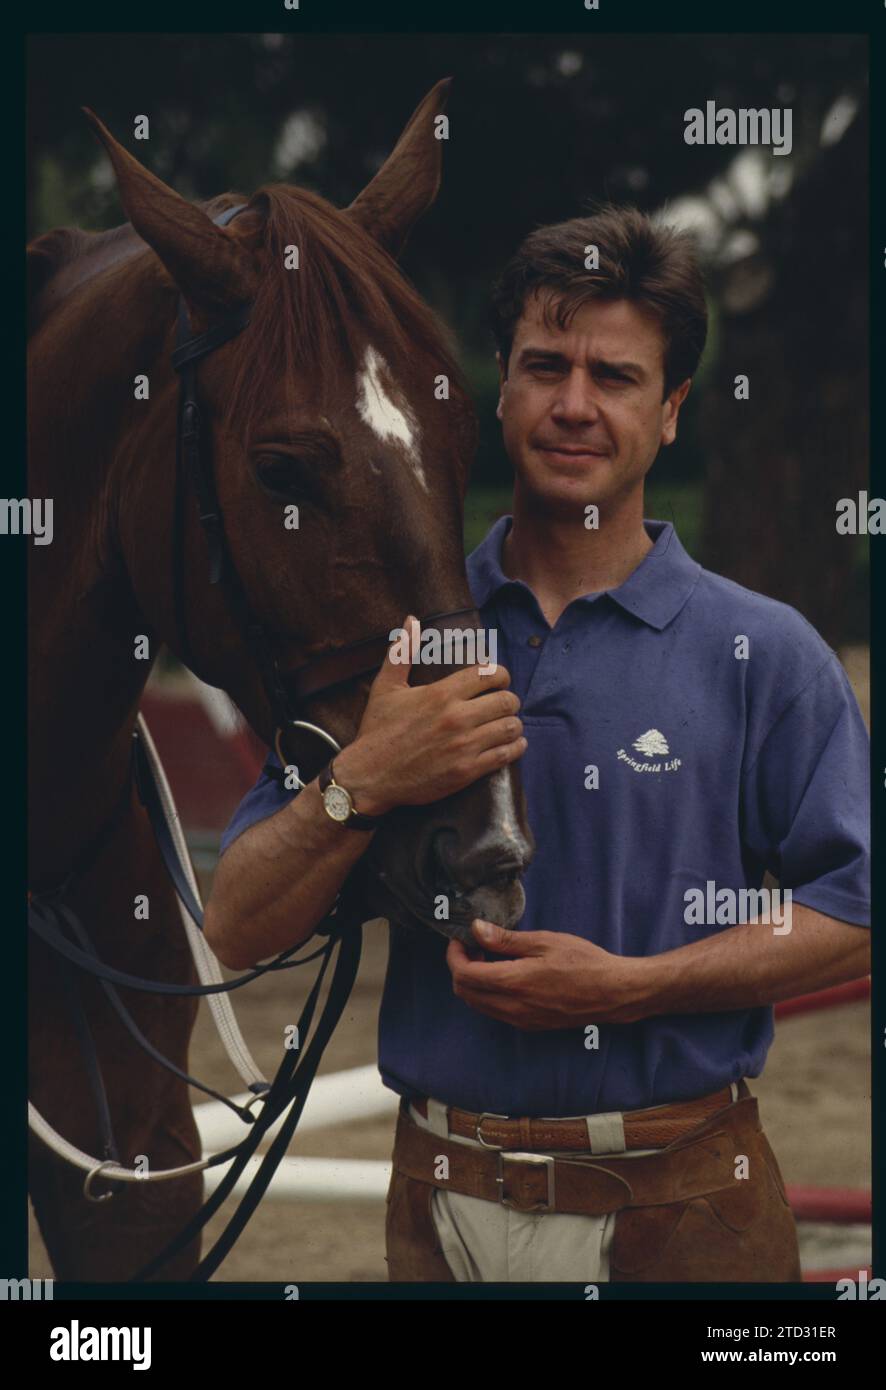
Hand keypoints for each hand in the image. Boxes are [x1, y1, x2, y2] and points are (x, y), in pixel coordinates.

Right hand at [334, 615, 526, 814]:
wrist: (370, 776)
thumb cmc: (378, 730)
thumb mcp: (386, 688)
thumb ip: (402, 652)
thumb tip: (411, 620)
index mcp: (441, 694)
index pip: (489, 674)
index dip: (501, 674)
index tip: (498, 680)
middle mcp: (456, 718)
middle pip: (507, 701)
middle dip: (509, 700)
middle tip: (503, 704)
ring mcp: (464, 746)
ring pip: (510, 728)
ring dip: (513, 724)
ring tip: (506, 724)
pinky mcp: (467, 771)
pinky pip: (506, 755)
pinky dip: (514, 748)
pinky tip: (510, 745)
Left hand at [445, 919, 650, 1029]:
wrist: (613, 993)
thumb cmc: (584, 962)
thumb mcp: (545, 942)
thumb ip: (506, 940)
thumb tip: (476, 930)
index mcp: (514, 983)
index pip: (464, 975)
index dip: (455, 956)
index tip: (461, 939)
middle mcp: (513, 1008)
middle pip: (465, 993)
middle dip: (461, 968)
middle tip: (474, 946)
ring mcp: (520, 1020)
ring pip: (478, 1005)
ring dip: (474, 982)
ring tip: (490, 958)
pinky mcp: (530, 1025)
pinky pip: (495, 1012)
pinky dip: (489, 993)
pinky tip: (505, 975)